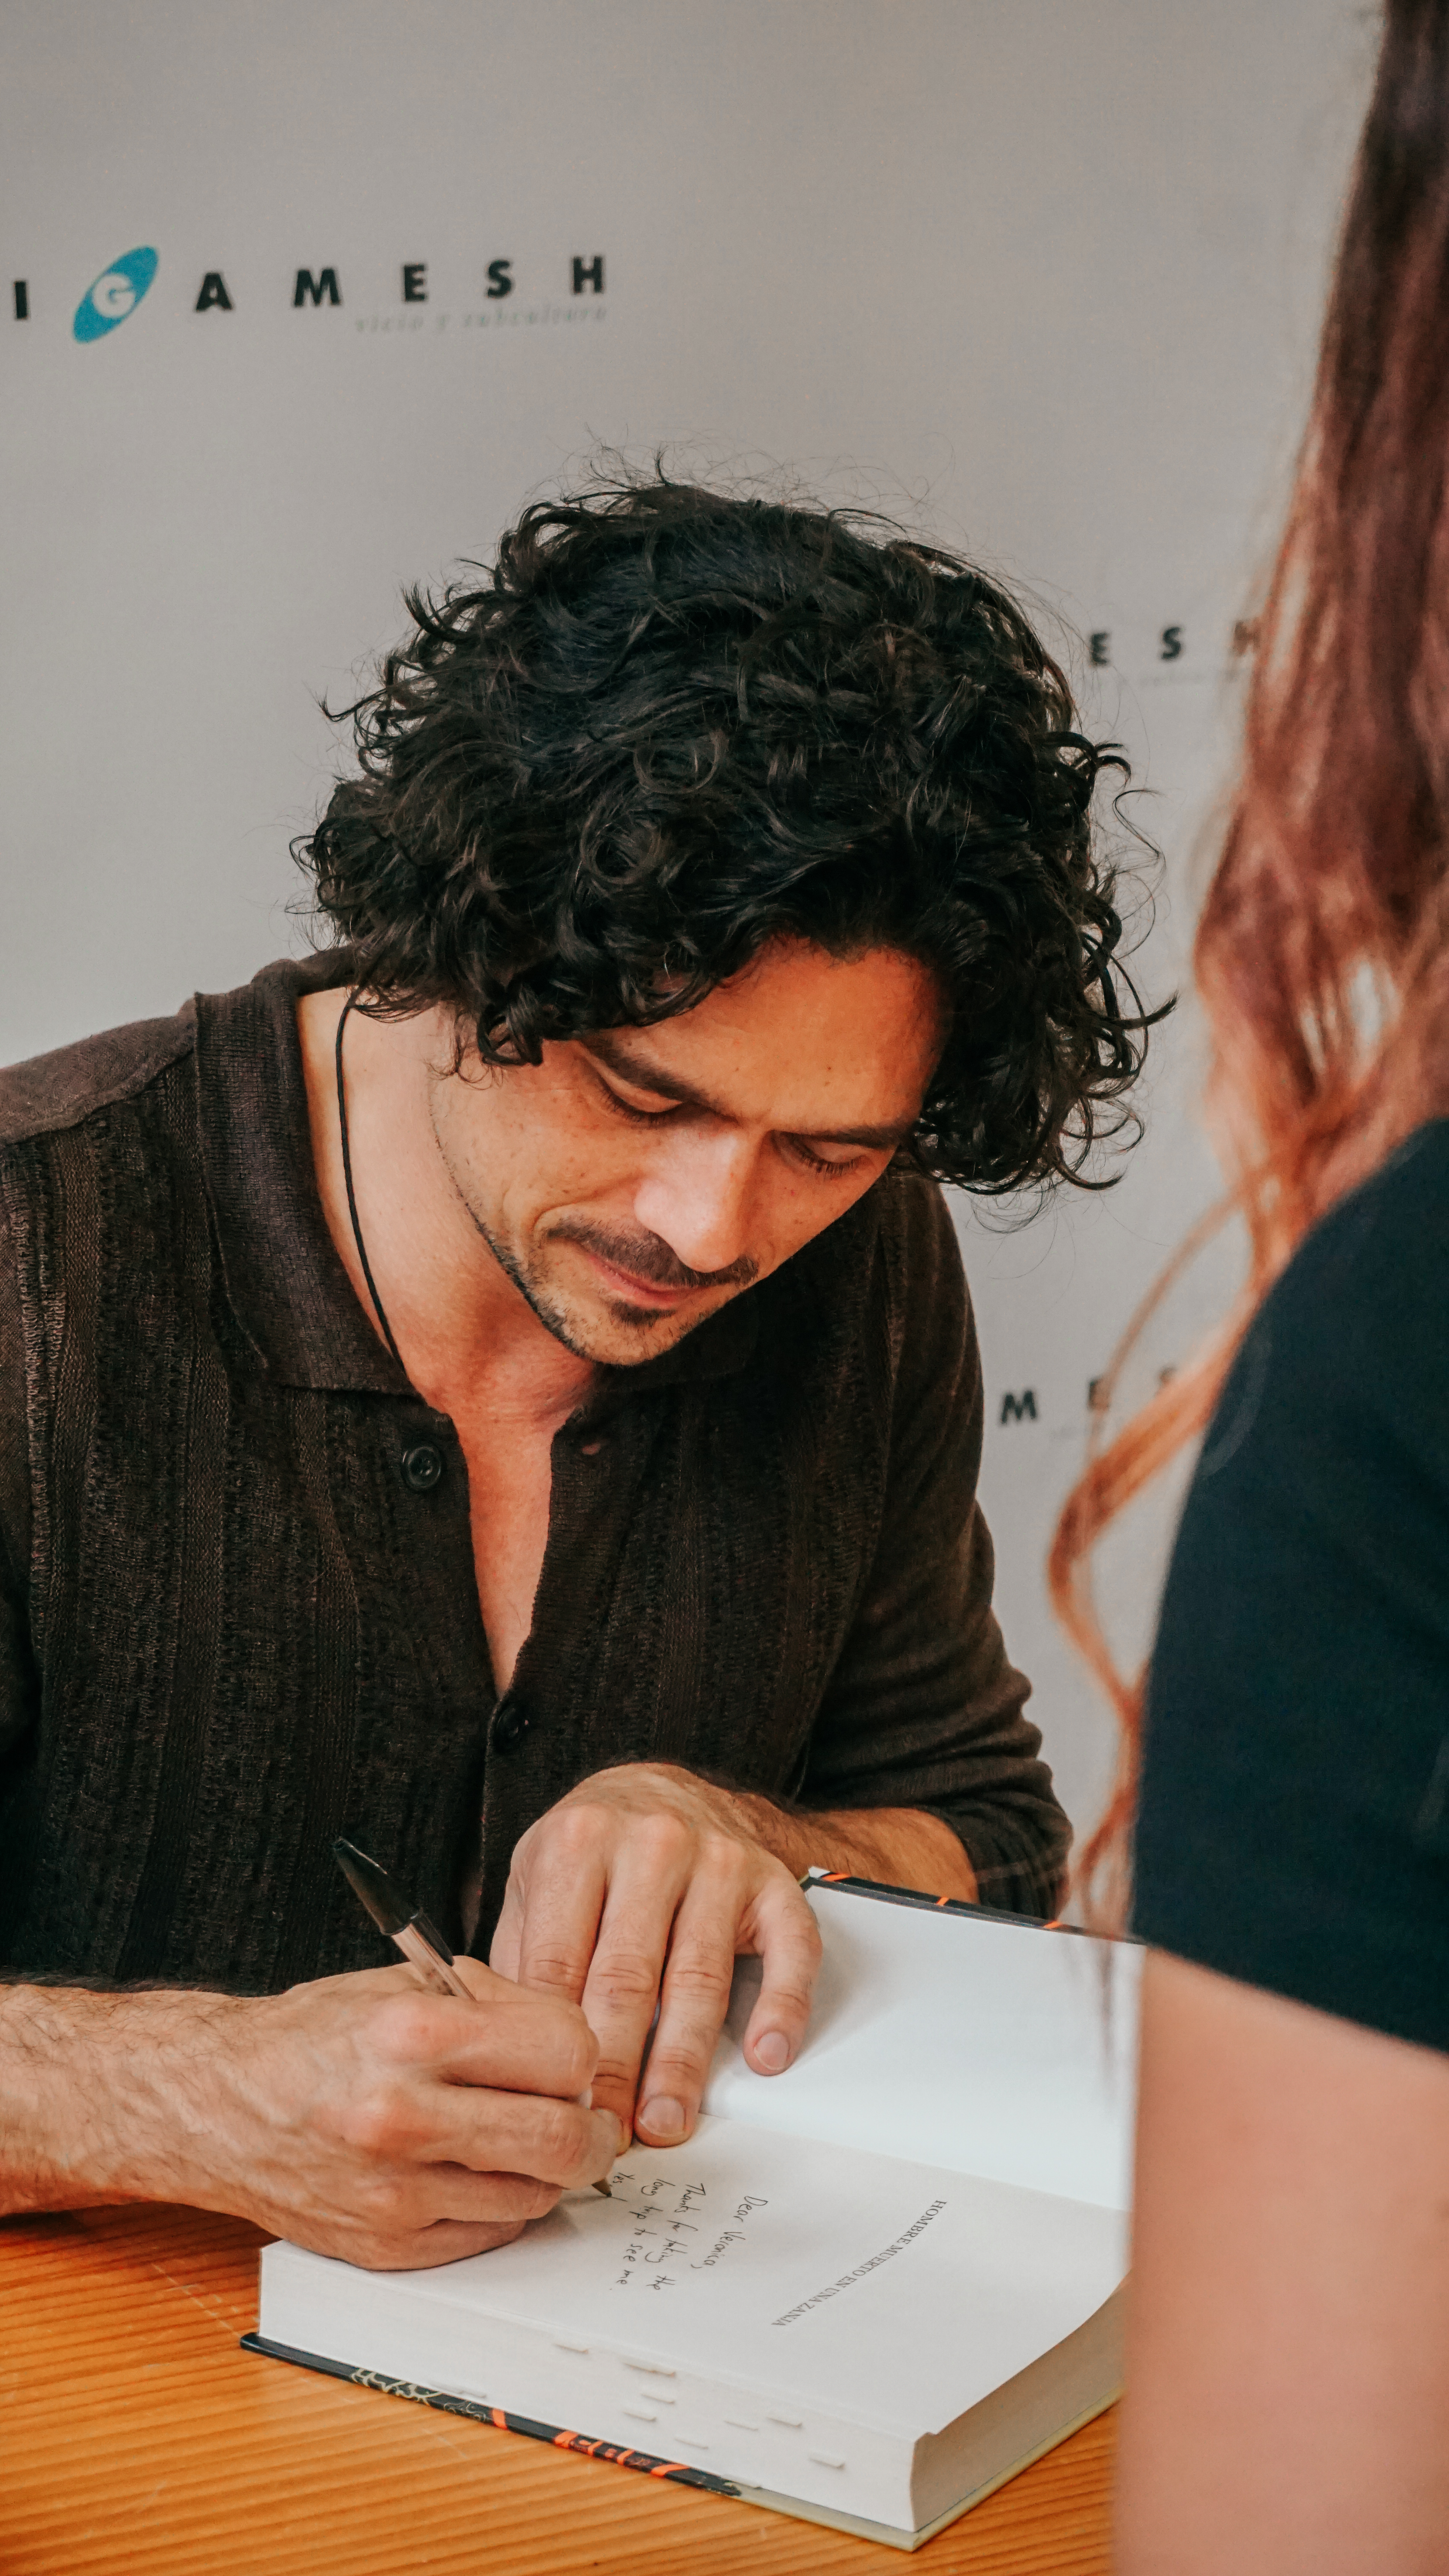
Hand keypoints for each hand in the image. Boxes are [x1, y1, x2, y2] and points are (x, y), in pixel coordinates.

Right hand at [0, 1958, 619, 2270]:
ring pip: (536, 2195)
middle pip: (564, 2139)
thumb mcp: (404, 1985)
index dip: (581, 2057)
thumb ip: (496, 2006)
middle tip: (588, 2120)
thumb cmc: (317, 2038)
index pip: (565, 2053)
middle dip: (593, 2130)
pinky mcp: (386, 2245)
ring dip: (547, 2170)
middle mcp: (403, 2117)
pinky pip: (490, 2234)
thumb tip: (577, 2045)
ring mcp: (394, 2191)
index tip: (572, 2061)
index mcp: (414, 2035)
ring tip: (522, 2139)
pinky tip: (475, 2171)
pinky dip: (500, 2204)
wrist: (219, 2104)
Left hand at [490, 1762, 822, 2147]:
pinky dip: (781, 2006)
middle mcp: (651, 1844)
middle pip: (628, 1977)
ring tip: (668, 2119)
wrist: (666, 1787)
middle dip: (615, 2069)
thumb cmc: (594, 1851)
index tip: (552, 2107)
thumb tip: (499, 2049)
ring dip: (683, 2061)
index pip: (560, 1962)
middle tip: (607, 2134)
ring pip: (698, 1976)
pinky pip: (788, 1949)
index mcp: (577, 1842)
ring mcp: (718, 1860)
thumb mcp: (534, 1880)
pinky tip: (765, 2056)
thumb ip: (518, 1955)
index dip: (554, 2046)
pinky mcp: (772, 1879)